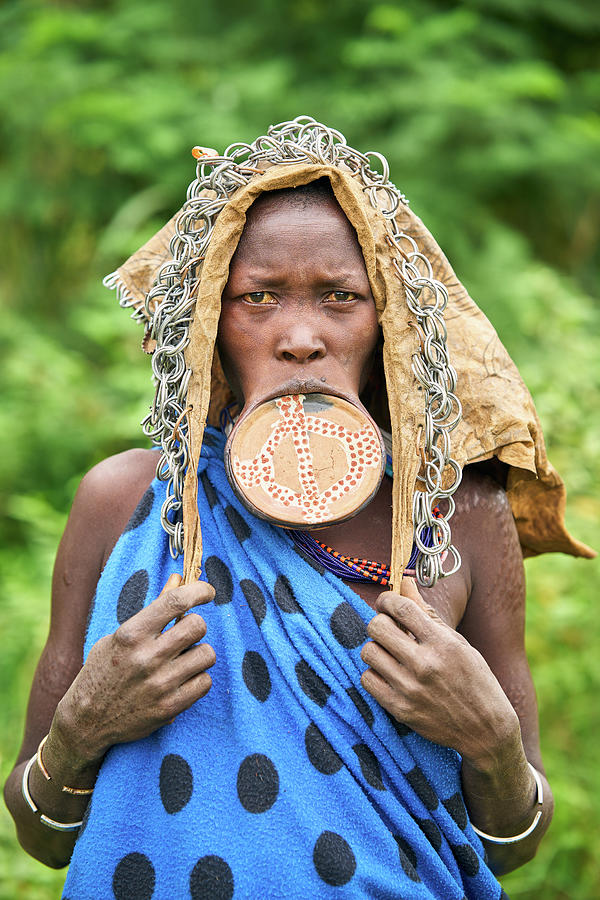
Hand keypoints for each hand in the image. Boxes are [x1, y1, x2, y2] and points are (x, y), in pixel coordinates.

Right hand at [53, 574, 215, 766]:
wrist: (87, 720)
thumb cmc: (104, 670)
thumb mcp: (121, 635)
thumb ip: (154, 609)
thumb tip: (179, 579)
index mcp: (131, 634)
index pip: (175, 601)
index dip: (198, 591)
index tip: (208, 591)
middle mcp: (146, 657)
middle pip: (197, 625)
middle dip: (196, 625)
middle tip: (186, 633)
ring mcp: (160, 684)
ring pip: (207, 654)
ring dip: (199, 653)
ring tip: (183, 659)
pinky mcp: (170, 707)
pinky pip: (205, 682)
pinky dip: (198, 678)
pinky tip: (183, 679)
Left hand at [360, 578, 519, 767]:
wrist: (485, 730)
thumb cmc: (474, 679)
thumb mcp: (458, 642)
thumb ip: (427, 613)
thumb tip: (405, 582)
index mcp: (443, 643)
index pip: (402, 607)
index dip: (387, 599)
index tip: (387, 602)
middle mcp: (425, 664)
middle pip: (377, 626)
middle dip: (379, 622)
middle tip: (388, 628)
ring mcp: (411, 689)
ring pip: (368, 651)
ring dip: (376, 648)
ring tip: (390, 653)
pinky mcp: (400, 710)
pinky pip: (367, 679)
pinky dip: (374, 674)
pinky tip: (388, 674)